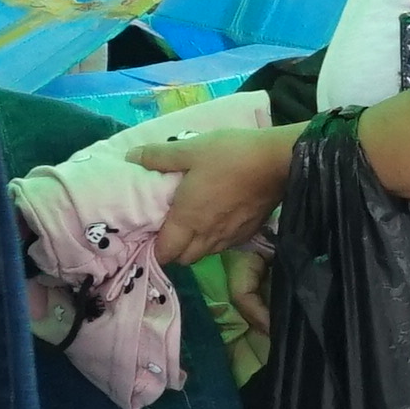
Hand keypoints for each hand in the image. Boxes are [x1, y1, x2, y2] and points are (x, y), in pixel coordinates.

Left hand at [143, 114, 299, 266]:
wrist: (278, 161)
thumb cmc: (230, 155)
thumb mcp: (190, 149)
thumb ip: (158, 156)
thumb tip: (130, 157)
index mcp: (187, 220)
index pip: (165, 253)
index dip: (155, 248)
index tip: (152, 231)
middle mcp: (206, 236)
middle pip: (184, 259)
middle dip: (174, 249)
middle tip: (171, 226)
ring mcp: (230, 237)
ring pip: (205, 254)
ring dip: (195, 246)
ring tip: (194, 224)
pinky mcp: (248, 233)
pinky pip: (224, 246)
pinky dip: (216, 240)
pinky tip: (219, 220)